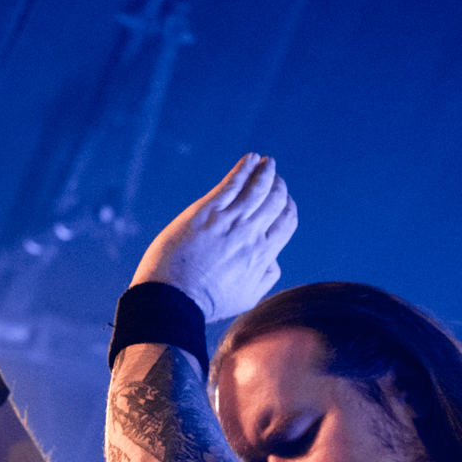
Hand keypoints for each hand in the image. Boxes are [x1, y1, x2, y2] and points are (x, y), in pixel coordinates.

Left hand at [129, 154, 296, 321]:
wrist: (173, 299)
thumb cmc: (206, 302)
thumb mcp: (246, 298)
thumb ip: (266, 278)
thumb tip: (274, 260)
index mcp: (263, 255)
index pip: (286, 222)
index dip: (288, 207)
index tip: (284, 201)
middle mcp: (251, 234)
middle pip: (275, 200)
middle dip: (278, 186)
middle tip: (274, 178)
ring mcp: (229, 220)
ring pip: (257, 187)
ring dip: (265, 171)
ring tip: (267, 162)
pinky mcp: (207, 211)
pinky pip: (233, 183)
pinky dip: (245, 168)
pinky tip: (250, 158)